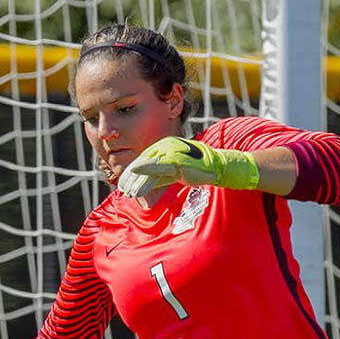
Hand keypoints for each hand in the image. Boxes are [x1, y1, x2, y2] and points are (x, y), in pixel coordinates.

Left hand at [117, 136, 259, 198]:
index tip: (125, 184)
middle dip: (132, 178)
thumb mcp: (176, 172)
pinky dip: (144, 171)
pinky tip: (135, 176)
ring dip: (137, 180)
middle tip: (122, 189)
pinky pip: (156, 167)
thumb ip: (161, 176)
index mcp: (164, 147)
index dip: (133, 173)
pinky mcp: (175, 160)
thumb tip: (148, 185)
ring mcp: (170, 152)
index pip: (144, 160)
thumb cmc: (198, 170)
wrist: (217, 167)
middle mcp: (165, 146)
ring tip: (128, 192)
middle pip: (142, 162)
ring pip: (147, 166)